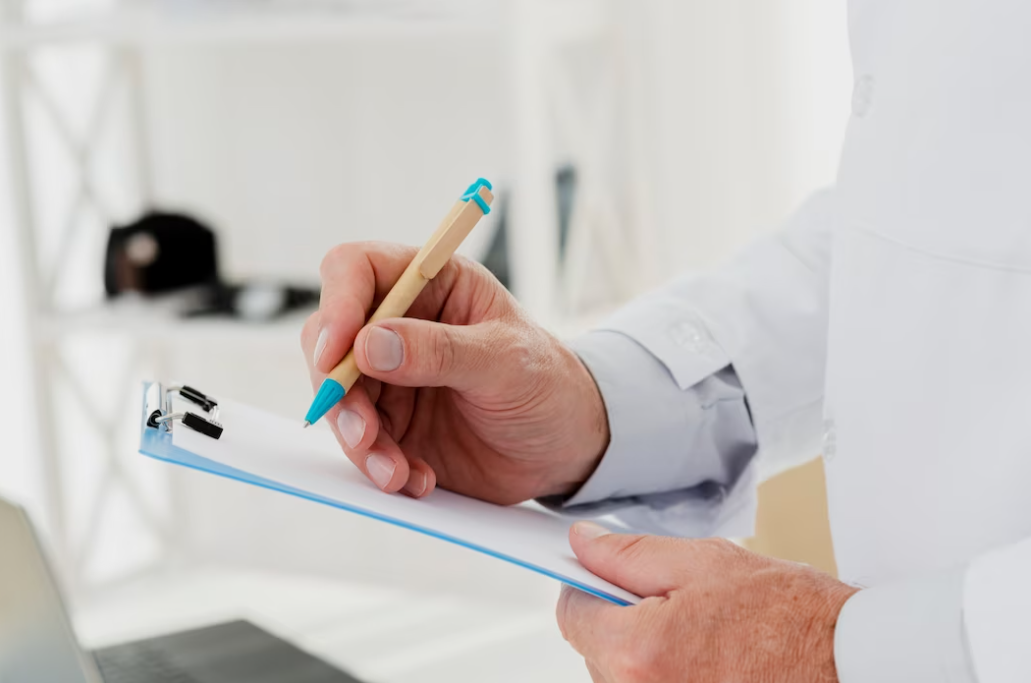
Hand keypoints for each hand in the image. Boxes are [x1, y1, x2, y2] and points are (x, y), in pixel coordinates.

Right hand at [301, 241, 608, 502]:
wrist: (565, 447)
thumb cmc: (549, 384)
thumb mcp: (506, 362)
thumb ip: (441, 351)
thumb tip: (368, 344)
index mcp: (433, 284)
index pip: (357, 269)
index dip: (337, 304)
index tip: (337, 353)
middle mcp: (401, 325)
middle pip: (330, 340)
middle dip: (339, 391)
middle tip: (364, 432)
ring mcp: (391, 377)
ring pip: (339, 399)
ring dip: (359, 440)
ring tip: (397, 472)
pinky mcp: (392, 424)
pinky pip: (361, 442)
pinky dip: (379, 466)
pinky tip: (417, 479)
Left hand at [557, 523, 859, 682]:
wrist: (852, 663)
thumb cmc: (793, 615)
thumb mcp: (706, 562)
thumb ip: (630, 554)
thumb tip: (584, 544)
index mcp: (639, 652)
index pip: (573, 615)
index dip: (588, 586)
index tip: (603, 575)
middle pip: (598, 650)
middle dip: (624, 618)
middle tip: (678, 601)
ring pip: (626, 675)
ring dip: (649, 650)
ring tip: (706, 633)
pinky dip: (672, 673)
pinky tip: (712, 658)